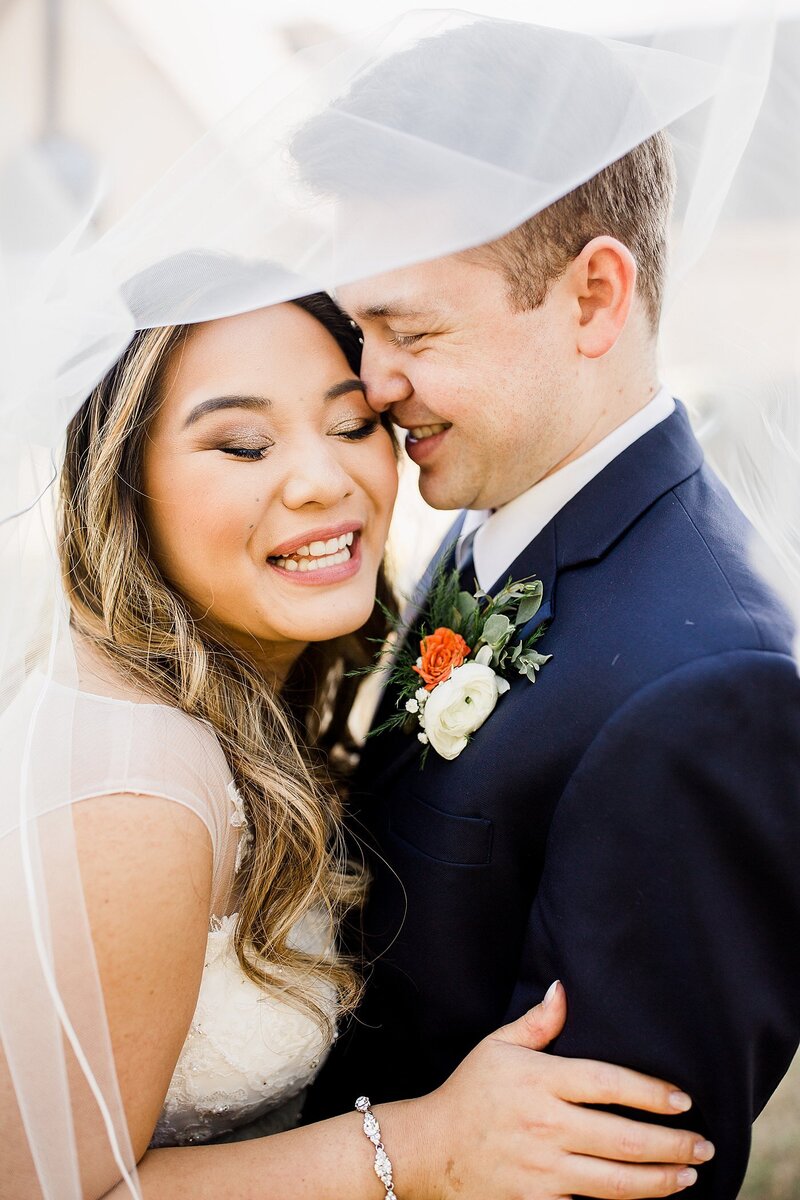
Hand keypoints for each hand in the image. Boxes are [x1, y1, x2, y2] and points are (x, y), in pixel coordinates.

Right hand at [410, 982, 713, 1199]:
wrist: (427, 1151)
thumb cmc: (468, 1093)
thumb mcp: (497, 1047)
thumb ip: (536, 1022)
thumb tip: (563, 988)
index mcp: (538, 1081)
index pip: (607, 1084)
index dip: (650, 1092)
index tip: (683, 1100)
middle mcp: (543, 1125)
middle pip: (622, 1137)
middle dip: (671, 1144)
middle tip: (704, 1145)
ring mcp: (540, 1169)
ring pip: (613, 1181)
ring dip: (658, 1181)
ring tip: (688, 1176)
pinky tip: (643, 1199)